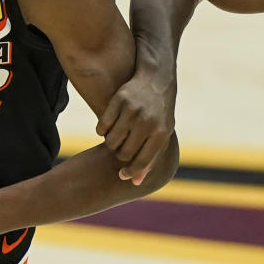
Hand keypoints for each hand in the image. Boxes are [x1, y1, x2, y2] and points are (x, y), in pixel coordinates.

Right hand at [96, 69, 175, 184]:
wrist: (156, 80)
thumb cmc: (159, 114)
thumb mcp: (161, 135)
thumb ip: (149, 160)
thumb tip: (133, 183)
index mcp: (160, 133)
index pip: (141, 162)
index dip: (130, 172)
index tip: (122, 174)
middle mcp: (147, 122)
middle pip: (123, 153)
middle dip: (120, 155)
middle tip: (122, 150)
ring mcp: (132, 110)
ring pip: (111, 141)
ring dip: (111, 143)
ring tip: (117, 139)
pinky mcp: (119, 101)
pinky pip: (102, 126)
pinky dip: (102, 131)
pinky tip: (109, 128)